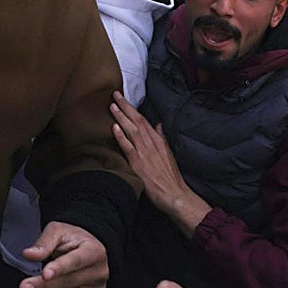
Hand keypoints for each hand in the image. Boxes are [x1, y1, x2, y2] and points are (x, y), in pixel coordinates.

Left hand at [18, 221, 108, 287]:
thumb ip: (44, 242)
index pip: (76, 261)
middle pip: (68, 281)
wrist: (87, 250)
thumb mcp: (59, 231)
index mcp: (94, 252)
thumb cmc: (73, 239)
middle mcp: (98, 273)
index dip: (59, 268)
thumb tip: (29, 254)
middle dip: (44, 286)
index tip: (44, 274)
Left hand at [111, 91, 209, 231]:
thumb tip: (158, 124)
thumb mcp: (168, 152)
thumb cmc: (170, 176)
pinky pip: (128, 147)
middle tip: (114, 94)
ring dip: (121, 117)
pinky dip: (121, 136)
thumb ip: (161, 137)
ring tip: (112, 105)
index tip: (122, 98)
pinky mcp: (139, 164)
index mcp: (158, 140)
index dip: (132, 108)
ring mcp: (144, 152)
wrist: (175, 193)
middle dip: (125, 106)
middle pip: (136, 120)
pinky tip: (114, 127)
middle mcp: (151, 143)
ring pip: (131, 130)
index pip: (143, 119)